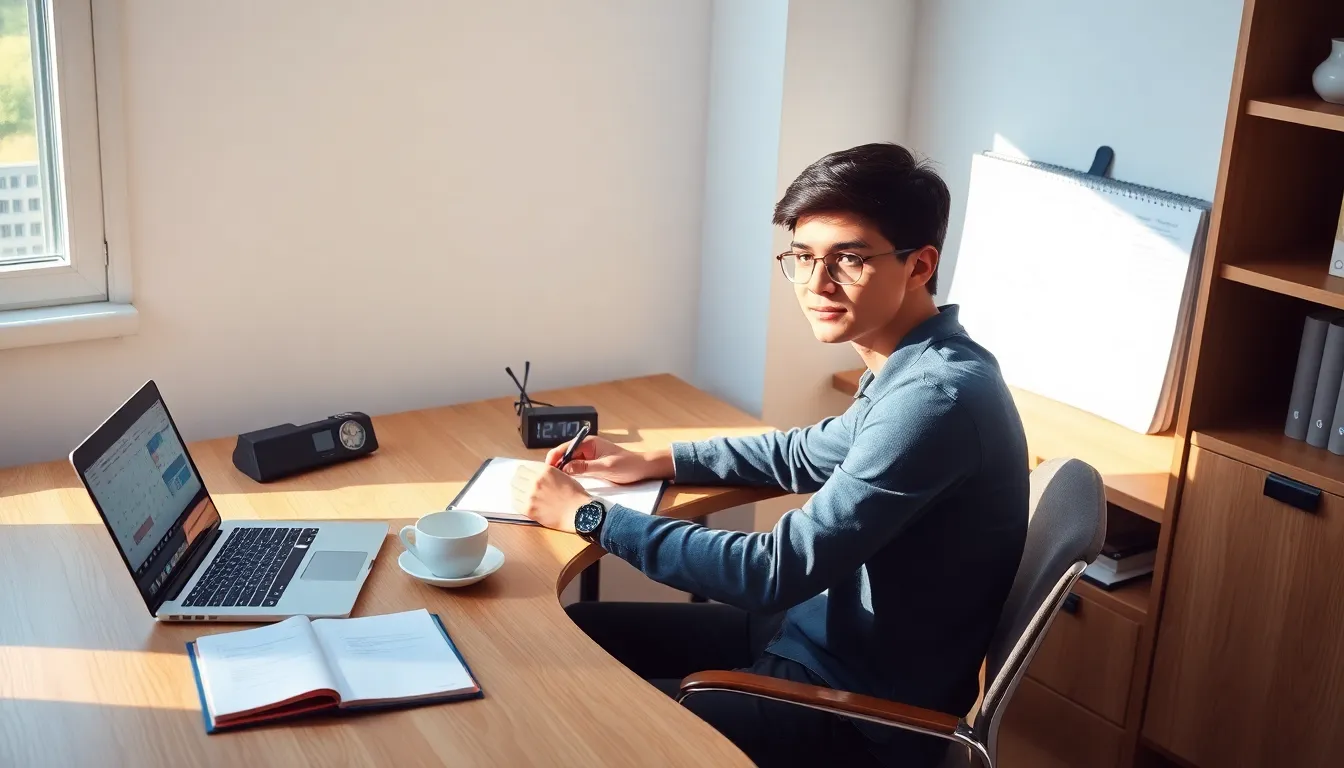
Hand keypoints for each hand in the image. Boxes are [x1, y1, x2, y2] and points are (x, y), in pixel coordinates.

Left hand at [510, 460, 591, 532]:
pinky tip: (526, 503)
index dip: (525, 472)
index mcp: (544, 470)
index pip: (523, 467)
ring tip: (526, 495)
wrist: (579, 513)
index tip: (526, 476)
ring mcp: (530, 496)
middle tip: (525, 486)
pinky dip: (518, 501)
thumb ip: (545, 472)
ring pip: (514, 489)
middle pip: (516, 477)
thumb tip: (532, 473)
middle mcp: (535, 481)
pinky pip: (515, 502)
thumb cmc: (574, 494)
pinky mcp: (529, 509)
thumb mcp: (561, 475)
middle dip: (520, 480)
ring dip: (519, 490)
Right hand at [545, 436, 671, 483]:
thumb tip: (565, 468)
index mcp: (589, 443)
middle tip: (547, 479)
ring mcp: (588, 456)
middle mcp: (586, 447)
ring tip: (553, 482)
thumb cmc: (628, 465)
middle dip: (555, 465)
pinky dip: (569, 474)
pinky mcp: (591, 464)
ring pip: (569, 462)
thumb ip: (585, 467)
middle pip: (564, 455)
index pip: (564, 448)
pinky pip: (576, 468)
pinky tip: (565, 482)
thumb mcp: (606, 468)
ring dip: (561, 470)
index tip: (546, 470)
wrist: (643, 468)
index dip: (553, 458)